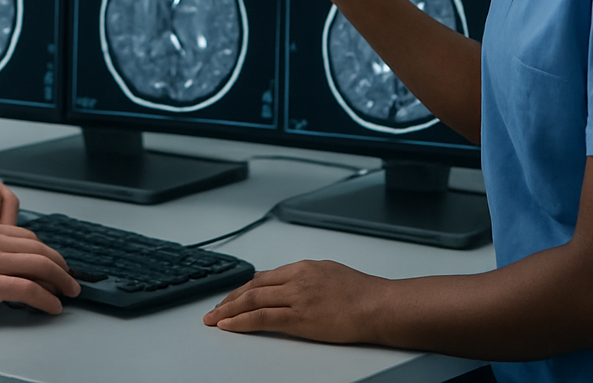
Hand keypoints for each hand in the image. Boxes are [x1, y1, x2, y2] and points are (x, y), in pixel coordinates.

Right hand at [0, 219, 80, 320]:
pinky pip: (28, 290)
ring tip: (68, 293)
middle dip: (60, 265)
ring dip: (60, 281)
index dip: (45, 251)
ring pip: (39, 266)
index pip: (25, 236)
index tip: (54, 263)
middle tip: (69, 279)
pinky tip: (52, 307)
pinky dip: (46, 299)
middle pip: (38, 249)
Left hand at [203, 260, 382, 342]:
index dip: (244, 288)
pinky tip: (228, 325)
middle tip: (214, 308)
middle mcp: (296, 278)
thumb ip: (309, 279)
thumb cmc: (364, 294)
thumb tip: (293, 285)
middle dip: (230, 299)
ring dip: (228, 310)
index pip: (265, 276)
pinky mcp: (299, 317)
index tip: (232, 296)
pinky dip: (240, 322)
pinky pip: (261, 318)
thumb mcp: (331, 274)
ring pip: (252, 301)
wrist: (379, 305)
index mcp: (304, 267)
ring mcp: (296, 297)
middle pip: (253, 287)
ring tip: (213, 319)